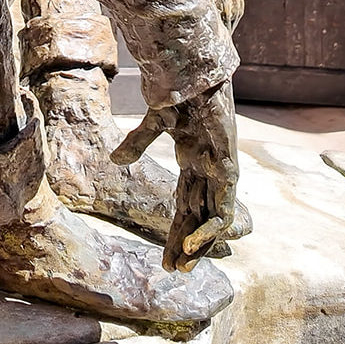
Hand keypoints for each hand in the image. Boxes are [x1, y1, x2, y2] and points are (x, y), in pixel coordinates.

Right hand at [110, 82, 238, 272]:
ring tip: (184, 266)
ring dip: (199, 244)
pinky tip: (193, 243)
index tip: (165, 258)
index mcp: (193, 161)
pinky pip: (222, 208)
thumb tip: (116, 161)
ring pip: (212, 219)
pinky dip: (209, 228)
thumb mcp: (153, 123)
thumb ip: (137, 144)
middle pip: (197, 218)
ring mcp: (220, 172)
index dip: (175, 232)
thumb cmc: (180, 92)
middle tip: (175, 270)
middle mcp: (208, 171)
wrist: (195, 73)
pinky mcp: (228, 170)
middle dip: (187, 246)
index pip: (184, 205)